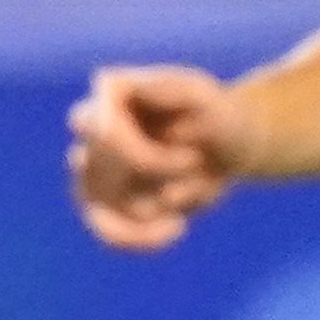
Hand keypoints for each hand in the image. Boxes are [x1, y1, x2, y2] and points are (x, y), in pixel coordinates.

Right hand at [67, 63, 248, 250]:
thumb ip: (160, 86)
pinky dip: (142, 238)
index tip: (192, 157)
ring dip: (165, 201)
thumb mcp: (200, 93)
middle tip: (197, 159)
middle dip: (161, 172)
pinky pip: (109, 234)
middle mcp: (92, 139)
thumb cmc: (213, 113)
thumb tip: (103, 80)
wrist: (228, 146)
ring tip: (196, 184)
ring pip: (112, 206)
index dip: (141, 155)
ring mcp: (94, 176)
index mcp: (108, 102)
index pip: (101, 132)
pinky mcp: (105, 208)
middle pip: (105, 172)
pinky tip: (177, 227)